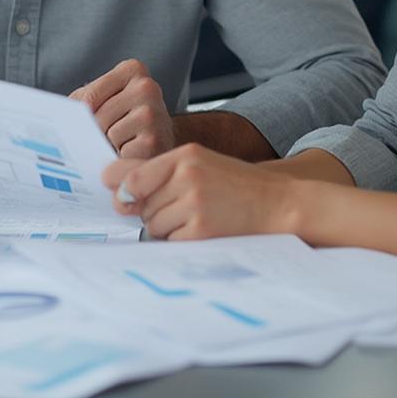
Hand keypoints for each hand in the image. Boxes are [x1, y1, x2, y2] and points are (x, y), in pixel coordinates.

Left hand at [70, 58, 174, 158]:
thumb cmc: (125, 119)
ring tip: (123, 142)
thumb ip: (83, 99)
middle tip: (109, 135)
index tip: (88, 123)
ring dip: (110, 146)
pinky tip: (132, 152)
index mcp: (133, 69)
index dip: (83, 118)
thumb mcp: (105, 99)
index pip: (89, 98)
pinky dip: (121, 158)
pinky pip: (120, 153)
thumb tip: (58, 113)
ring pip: (108, 135)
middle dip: (97, 133)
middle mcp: (148, 87)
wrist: (161, 143)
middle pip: (97, 117)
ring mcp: (154, 114)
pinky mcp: (154, 141)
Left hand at [102, 143, 298, 239]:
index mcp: (185, 155)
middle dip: (154, 211)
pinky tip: (203, 230)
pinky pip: (170, 242)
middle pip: (141, 204)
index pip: (133, 174)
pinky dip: (181, 241)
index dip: (121, 188)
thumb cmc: (236, 186)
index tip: (121, 197)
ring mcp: (194, 204)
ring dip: (167, 228)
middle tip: (185, 207)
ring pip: (153, 225)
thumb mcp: (201, 164)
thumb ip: (162, 173)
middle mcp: (187, 176)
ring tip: (198, 217)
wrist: (278, 203)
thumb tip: (118, 193)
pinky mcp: (201, 231)